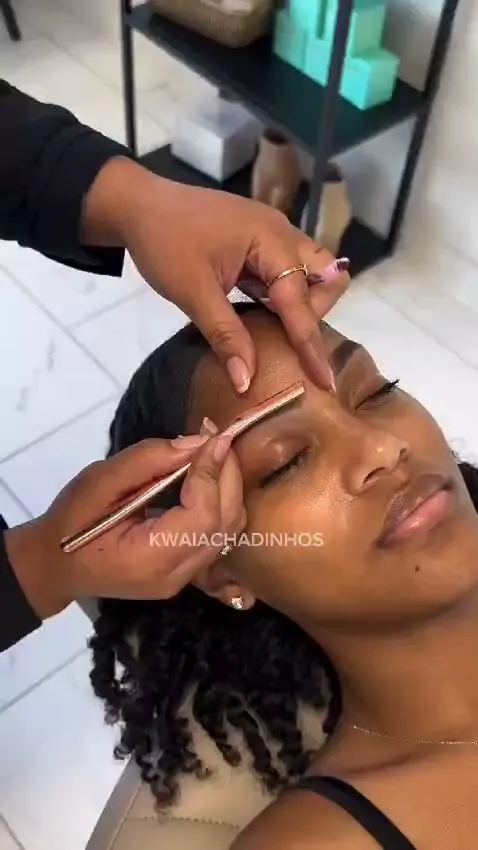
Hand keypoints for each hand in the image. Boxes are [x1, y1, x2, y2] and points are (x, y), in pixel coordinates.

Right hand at [4, 435, 244, 619]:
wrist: (56, 565)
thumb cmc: (70, 521)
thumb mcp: (98, 481)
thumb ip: (148, 461)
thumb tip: (197, 443)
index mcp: (149, 558)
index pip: (203, 516)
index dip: (213, 473)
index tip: (213, 436)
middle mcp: (175, 575)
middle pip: (225, 523)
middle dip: (228, 475)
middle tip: (216, 438)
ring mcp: (183, 579)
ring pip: (228, 530)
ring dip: (228, 488)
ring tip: (213, 452)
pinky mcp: (186, 571)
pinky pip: (217, 534)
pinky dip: (220, 502)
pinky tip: (207, 477)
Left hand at [82, 158, 349, 392]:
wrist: (136, 204)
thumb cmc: (163, 243)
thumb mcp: (193, 293)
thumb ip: (225, 336)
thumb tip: (247, 383)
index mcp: (271, 240)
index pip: (301, 301)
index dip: (311, 345)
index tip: (325, 382)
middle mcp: (282, 234)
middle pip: (326, 278)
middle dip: (315, 313)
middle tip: (285, 339)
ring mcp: (273, 235)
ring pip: (311, 274)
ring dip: (301, 306)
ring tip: (275, 332)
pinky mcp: (260, 243)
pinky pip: (288, 272)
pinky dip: (283, 298)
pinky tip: (263, 318)